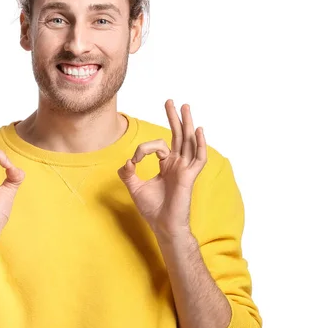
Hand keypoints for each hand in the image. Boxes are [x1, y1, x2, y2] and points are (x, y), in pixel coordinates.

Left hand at [117, 99, 206, 239]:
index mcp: (167, 165)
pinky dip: (200, 144)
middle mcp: (177, 164)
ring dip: (187, 123)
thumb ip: (129, 172)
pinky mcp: (189, 176)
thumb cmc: (153, 209)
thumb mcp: (135, 187)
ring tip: (185, 107)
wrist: (163, 226)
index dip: (143, 149)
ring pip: (188, 141)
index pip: (157, 146)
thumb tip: (126, 160)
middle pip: (178, 136)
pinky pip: (198, 158)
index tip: (133, 161)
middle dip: (174, 118)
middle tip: (171, 101)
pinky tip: (198, 130)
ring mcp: (185, 169)